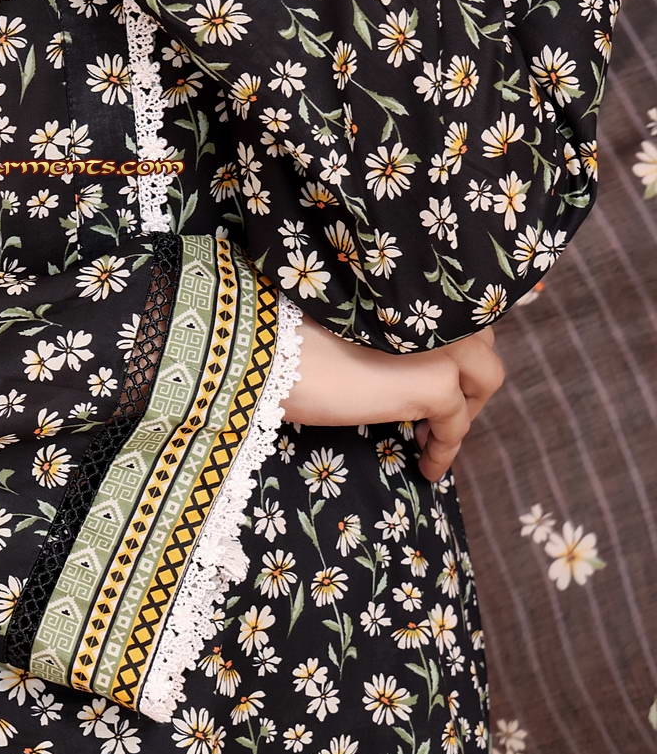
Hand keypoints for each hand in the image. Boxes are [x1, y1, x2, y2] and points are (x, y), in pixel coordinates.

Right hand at [284, 318, 506, 483]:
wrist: (266, 353)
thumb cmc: (285, 334)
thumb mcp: (347, 320)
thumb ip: (384, 327)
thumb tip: (400, 358)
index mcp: (412, 287)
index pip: (459, 311)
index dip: (457, 341)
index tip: (436, 370)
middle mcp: (437, 307)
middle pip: (482, 340)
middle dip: (467, 375)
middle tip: (436, 407)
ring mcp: (443, 343)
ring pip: (486, 377)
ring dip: (466, 407)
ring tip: (430, 434)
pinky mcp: (434, 382)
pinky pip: (457, 422)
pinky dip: (445, 448)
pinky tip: (426, 467)